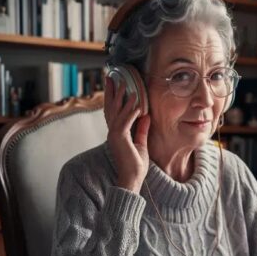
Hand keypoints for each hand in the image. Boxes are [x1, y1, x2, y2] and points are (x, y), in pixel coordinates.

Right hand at [104, 76, 150, 193]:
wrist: (132, 179)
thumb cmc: (136, 165)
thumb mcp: (141, 143)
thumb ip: (142, 129)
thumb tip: (146, 116)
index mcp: (117, 132)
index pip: (113, 110)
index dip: (113, 96)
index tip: (114, 83)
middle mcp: (112, 132)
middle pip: (110, 107)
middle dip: (112, 91)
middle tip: (112, 75)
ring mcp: (114, 135)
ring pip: (116, 112)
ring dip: (121, 97)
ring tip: (126, 83)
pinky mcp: (119, 140)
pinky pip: (125, 123)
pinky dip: (130, 112)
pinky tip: (136, 103)